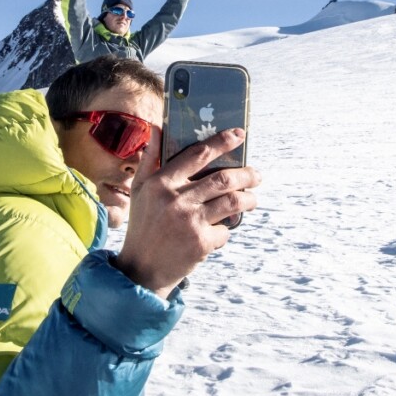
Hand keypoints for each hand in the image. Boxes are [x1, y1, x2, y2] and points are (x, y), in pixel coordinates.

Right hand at [118, 127, 259, 297]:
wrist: (141, 269)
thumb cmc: (143, 224)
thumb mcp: (139, 190)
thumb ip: (150, 158)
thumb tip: (157, 127)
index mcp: (160, 183)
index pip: (197, 155)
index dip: (221, 142)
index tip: (239, 134)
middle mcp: (175, 200)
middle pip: (222, 179)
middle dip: (246, 175)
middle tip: (257, 175)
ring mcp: (190, 222)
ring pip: (232, 203)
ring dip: (248, 200)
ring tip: (252, 199)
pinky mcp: (200, 243)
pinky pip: (225, 230)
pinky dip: (226, 229)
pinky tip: (220, 230)